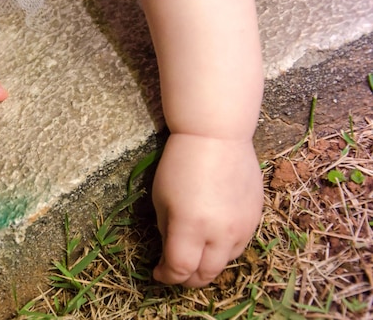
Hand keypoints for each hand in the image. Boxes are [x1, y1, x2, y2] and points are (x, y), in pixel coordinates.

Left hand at [151, 133, 262, 286]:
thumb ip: (166, 232)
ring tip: (194, 257)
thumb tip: (170, 253)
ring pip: (225, 263)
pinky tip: (212, 240)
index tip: (157, 272)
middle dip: (187, 278)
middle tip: (175, 271)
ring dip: (207, 265)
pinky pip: (240, 245)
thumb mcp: (161, 198)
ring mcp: (242, 226)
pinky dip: (223, 250)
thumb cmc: (180, 163)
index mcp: (190, 226)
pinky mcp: (255, 218)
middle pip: (205, 274)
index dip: (166, 276)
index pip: (180, 269)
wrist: (217, 135)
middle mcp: (220, 232)